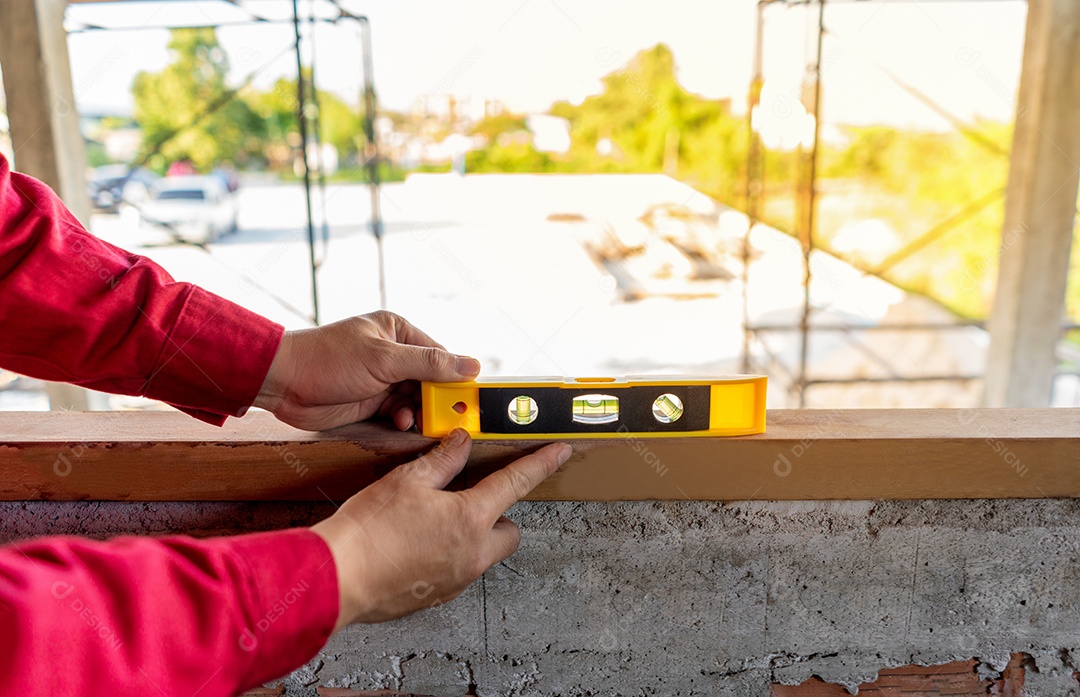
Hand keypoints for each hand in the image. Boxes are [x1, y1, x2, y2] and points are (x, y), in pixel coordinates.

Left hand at [254, 311, 479, 430]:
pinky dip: (404, 420)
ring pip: (417, 400)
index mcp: (398, 331)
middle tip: (450, 417)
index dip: (456, 378)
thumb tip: (471, 365)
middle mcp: (393, 354)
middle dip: (439, 399)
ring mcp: (382, 379)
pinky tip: (401, 423)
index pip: (440, 355)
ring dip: (420, 412)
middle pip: (432, 380)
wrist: (283, 383)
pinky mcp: (371, 402)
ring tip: (415, 420)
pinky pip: (400, 412)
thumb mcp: (384, 359)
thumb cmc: (329, 359)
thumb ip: (429, 364)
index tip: (471, 398)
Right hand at [311, 429, 570, 629]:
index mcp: (470, 519)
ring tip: (430, 522)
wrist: (336, 578)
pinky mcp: (437, 597)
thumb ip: (442, 460)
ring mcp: (456, 579)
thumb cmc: (367, 530)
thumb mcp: (406, 480)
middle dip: (496, 515)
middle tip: (465, 499)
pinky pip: (457, 570)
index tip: (559, 453)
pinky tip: (415, 544)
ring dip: (470, 536)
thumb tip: (461, 442)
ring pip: (482, 552)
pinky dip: (447, 555)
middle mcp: (473, 554)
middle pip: (509, 531)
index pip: (516, 483)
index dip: (540, 464)